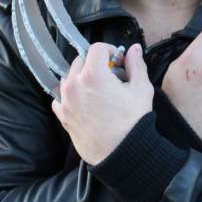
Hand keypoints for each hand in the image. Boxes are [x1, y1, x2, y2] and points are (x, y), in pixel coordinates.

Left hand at [52, 43, 152, 165]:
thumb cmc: (132, 121)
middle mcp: (74, 85)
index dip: (111, 51)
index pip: (97, 48)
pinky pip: (60, 97)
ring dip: (81, 77)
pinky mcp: (62, 116)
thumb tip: (134, 49)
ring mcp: (65, 101)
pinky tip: (85, 101)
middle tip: (111, 75)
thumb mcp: (141, 89)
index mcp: (93, 74)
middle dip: (96, 63)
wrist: (121, 153)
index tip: (119, 62)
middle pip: (81, 60)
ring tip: (97, 89)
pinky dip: (70, 94)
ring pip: (69, 77)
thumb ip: (136, 65)